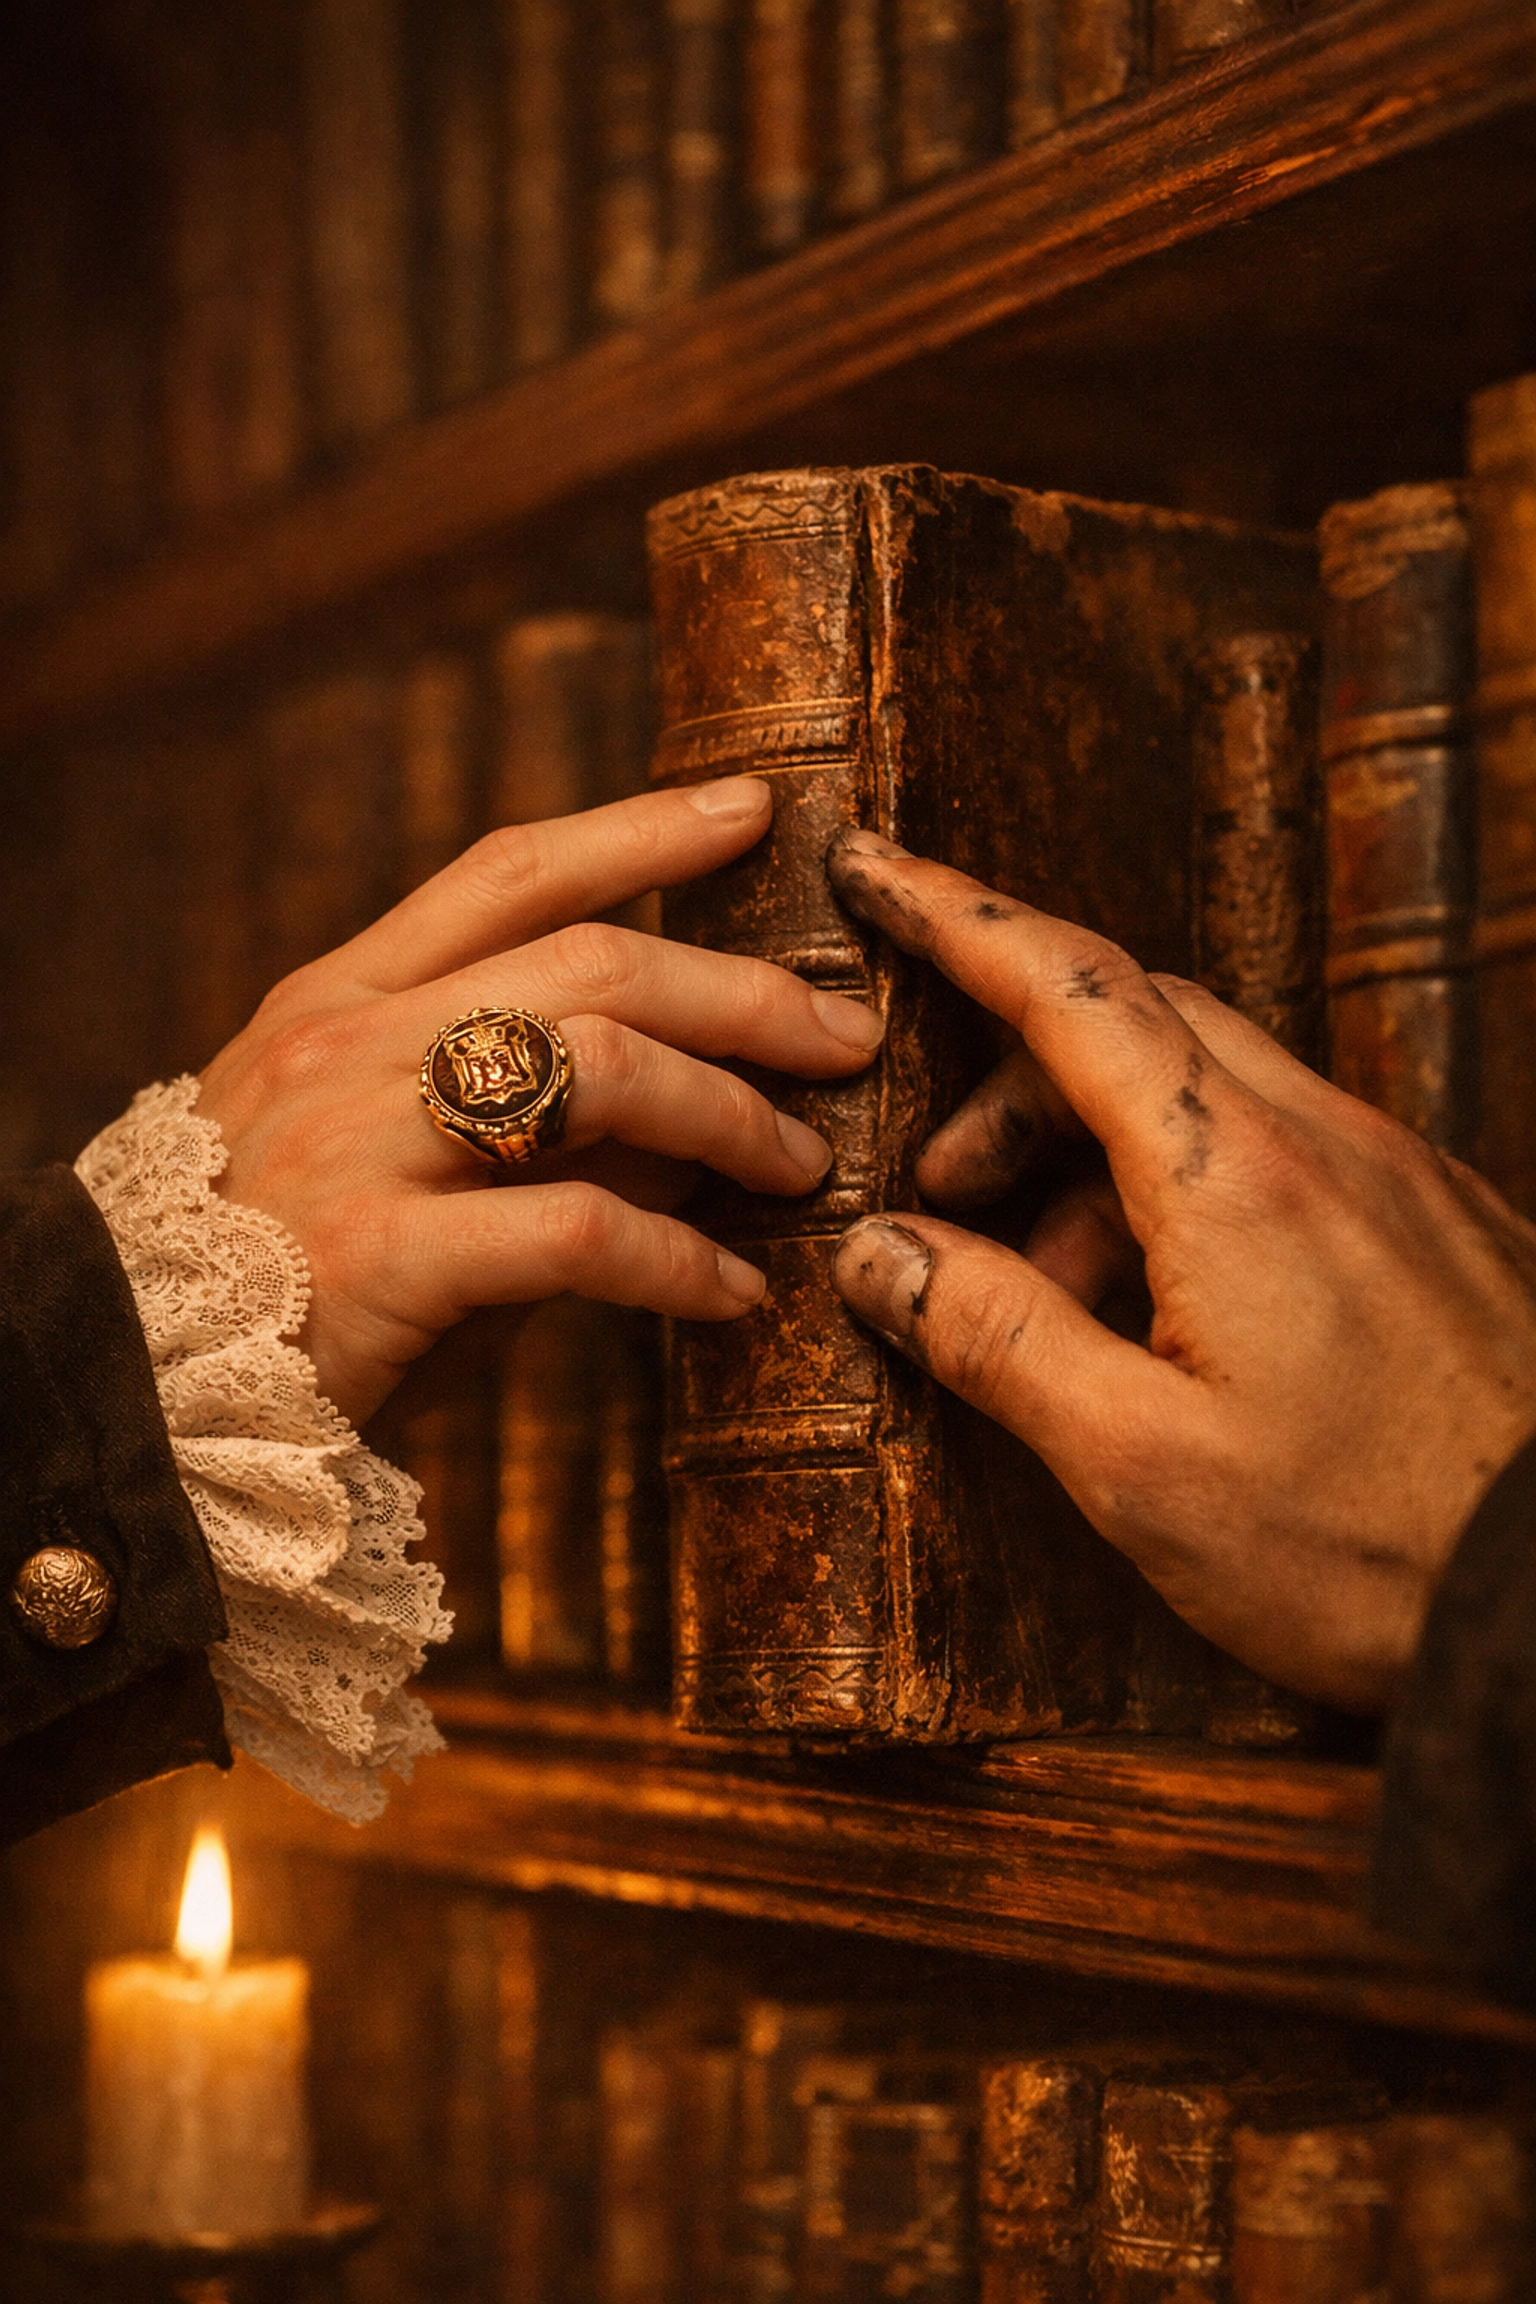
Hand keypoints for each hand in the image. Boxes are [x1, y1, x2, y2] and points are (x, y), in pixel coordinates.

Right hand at [198, 779, 882, 1426]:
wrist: (134, 1393)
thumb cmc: (280, 1273)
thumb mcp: (385, 1158)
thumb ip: (525, 1125)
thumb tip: (697, 1122)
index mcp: (344, 999)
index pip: (511, 872)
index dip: (641, 831)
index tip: (754, 813)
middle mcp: (350, 1045)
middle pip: (593, 962)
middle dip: (745, 993)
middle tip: (844, 1036)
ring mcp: (359, 1142)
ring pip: (598, 1071)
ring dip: (729, 1116)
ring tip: (801, 1169)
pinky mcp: (381, 1260)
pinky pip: (576, 1233)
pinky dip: (678, 1262)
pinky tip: (732, 1295)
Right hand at [826, 827, 1535, 1711]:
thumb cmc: (1375, 1550)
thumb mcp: (1141, 1467)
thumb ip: (998, 1340)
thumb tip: (879, 1255)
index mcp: (1234, 1176)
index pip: (1067, 988)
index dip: (954, 917)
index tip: (873, 867)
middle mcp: (1326, 1141)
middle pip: (1136, 1024)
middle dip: (1015, 1078)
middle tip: (942, 1186)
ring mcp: (1400, 1178)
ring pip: (1213, 1095)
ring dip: (1099, 1158)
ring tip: (1053, 1300)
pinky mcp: (1444, 1230)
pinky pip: (1289, 1159)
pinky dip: (1191, 1198)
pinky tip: (1175, 1324)